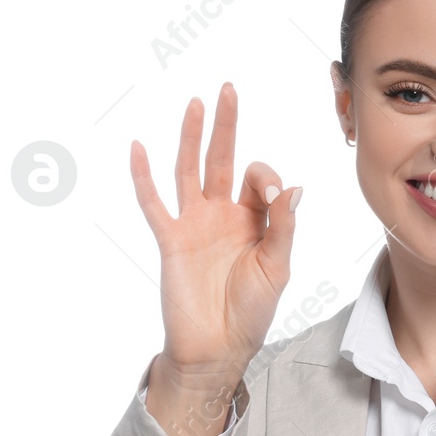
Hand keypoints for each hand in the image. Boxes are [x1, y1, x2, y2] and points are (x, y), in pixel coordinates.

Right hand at [130, 82, 299, 379]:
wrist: (219, 346)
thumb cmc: (252, 311)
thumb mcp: (278, 267)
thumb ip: (284, 227)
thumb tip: (295, 188)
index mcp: (255, 221)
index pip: (260, 179)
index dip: (268, 177)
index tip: (275, 194)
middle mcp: (223, 215)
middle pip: (223, 159)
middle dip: (226, 125)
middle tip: (228, 89)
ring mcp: (194, 224)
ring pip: (189, 170)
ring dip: (191, 137)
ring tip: (195, 103)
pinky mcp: (171, 239)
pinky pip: (153, 203)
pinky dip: (144, 176)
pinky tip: (139, 147)